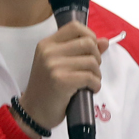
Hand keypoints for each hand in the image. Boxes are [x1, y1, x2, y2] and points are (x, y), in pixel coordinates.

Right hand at [15, 22, 108, 137]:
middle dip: (96, 57)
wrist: (33, 112)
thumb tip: (104, 41)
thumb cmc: (47, 88)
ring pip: (92, 61)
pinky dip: (95, 85)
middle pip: (88, 43)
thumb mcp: (59, 65)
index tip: (91, 50)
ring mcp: (54, 66)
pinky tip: (90, 90)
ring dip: (97, 74)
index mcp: (47, 44)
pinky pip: (90, 77)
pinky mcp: (62, 81)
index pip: (74, 27)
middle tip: (92, 69)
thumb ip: (80, 51)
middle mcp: (49, 52)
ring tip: (90, 82)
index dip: (90, 35)